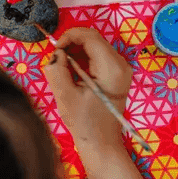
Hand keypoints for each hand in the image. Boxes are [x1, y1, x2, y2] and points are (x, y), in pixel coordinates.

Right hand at [44, 28, 133, 159]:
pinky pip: (99, 56)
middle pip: (94, 39)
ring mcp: (122, 69)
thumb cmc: (84, 122)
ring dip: (77, 51)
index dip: (69, 37)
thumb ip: (57, 69)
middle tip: (58, 59)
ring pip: (95, 46)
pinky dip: (84, 59)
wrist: (101, 143)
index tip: (55, 50)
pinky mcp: (118, 74)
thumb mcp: (65, 96)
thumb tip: (56, 53)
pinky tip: (75, 74)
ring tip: (65, 69)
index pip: (90, 36)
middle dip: (72, 44)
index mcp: (112, 68)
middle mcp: (121, 64)